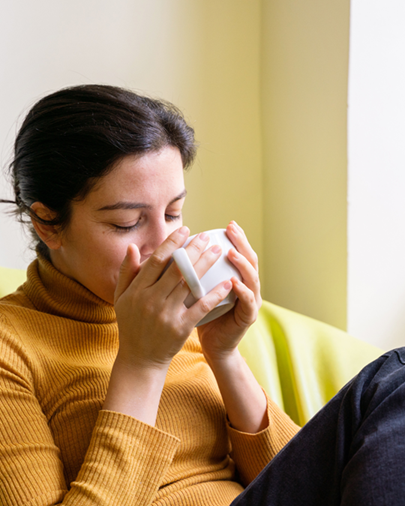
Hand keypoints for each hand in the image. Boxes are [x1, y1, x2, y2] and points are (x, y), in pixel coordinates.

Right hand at [113, 227, 232, 370]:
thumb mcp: (121, 298)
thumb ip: (126, 272)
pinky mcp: (181, 328)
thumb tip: (133, 247)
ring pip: (190, 284)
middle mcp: (151, 300)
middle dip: (194, 250)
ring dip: (206, 265)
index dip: (172, 243)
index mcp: (137, 290)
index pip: (157, 261)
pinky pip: (201, 307)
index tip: (185, 230)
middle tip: (207, 236)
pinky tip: (227, 283)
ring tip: (218, 251)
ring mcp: (167, 314)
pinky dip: (215, 294)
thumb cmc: (131, 325)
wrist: (140, 359)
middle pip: (177, 269)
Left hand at [197, 221, 261, 364]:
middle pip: (249, 260)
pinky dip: (242, 291)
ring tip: (231, 252)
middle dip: (242, 243)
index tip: (227, 224)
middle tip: (233, 229)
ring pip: (252, 278)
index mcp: (235, 278)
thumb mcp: (194, 290)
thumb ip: (189, 272)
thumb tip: (173, 250)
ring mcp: (250, 301)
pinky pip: (248, 302)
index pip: (239, 252)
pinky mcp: (248, 317)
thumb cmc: (200, 316)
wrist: (211, 345)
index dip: (236, 238)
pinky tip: (233, 282)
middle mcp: (247, 286)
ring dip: (242, 264)